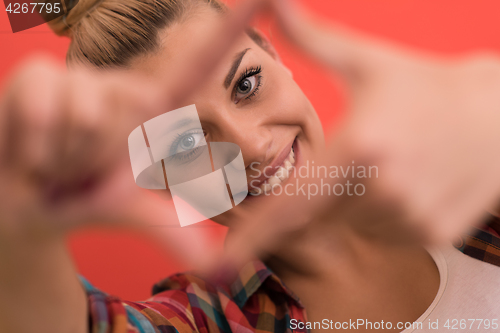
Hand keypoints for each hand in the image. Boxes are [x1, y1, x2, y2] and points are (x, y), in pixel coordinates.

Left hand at [219, 0, 499, 269]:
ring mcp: (412, 216)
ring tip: (390, 161)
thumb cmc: (423, 85)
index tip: (225, 260)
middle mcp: (384, 190)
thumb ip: (310, 38)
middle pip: (321, 209)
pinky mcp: (433, 234)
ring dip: (356, 199)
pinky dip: (383, 212)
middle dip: (325, 187)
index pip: (292, 202)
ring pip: (352, 222)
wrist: (498, 116)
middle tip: (362, 153)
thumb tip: (269, 0)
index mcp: (359, 146)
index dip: (256, 234)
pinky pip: (384, 231)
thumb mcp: (366, 61)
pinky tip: (409, 179)